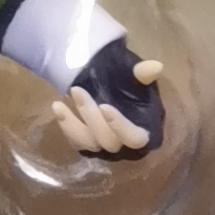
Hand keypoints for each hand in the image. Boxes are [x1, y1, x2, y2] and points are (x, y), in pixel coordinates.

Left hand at [51, 41, 163, 161]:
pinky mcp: (89, 146)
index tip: (104, 106)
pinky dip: (66, 127)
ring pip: (89, 144)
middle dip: (91, 117)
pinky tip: (58, 109)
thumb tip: (156, 66)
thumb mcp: (138, 78)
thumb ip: (144, 75)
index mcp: (146, 131)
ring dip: (72, 125)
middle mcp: (126, 146)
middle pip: (108, 141)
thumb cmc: (131, 85)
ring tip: (58, 104)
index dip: (120, 126)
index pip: (135, 138)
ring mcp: (106, 148)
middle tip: (77, 90)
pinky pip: (76, 142)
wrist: (115, 86)